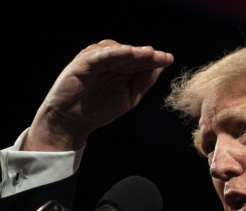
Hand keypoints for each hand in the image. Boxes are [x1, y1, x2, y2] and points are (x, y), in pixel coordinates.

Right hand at [23, 39, 173, 150]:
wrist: (73, 121)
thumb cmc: (100, 109)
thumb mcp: (129, 97)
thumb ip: (143, 82)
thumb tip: (160, 67)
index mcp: (122, 68)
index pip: (141, 61)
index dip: (155, 59)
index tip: (169, 59)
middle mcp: (110, 61)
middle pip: (132, 54)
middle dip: (148, 55)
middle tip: (163, 57)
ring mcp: (97, 60)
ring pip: (118, 51)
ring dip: (134, 51)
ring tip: (149, 53)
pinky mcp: (83, 63)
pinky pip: (100, 56)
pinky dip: (113, 52)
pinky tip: (127, 52)